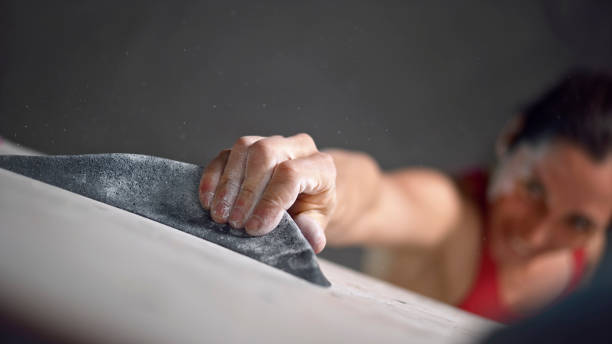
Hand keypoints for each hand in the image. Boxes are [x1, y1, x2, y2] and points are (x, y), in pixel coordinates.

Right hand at [198, 133, 336, 252]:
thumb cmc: (312, 207)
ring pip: (244, 148)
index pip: (291, 174)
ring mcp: (270, 142)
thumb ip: (314, 229)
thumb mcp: (318, 221)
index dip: (270, 201)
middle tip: (235, 223)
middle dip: (246, 191)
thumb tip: (310, 238)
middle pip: (266, 154)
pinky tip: (208, 201)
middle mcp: (297, 147)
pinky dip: (214, 177)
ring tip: (220, 215)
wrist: (307, 193)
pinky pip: (225, 154)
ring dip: (228, 184)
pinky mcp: (247, 147)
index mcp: (320, 166)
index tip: (255, 228)